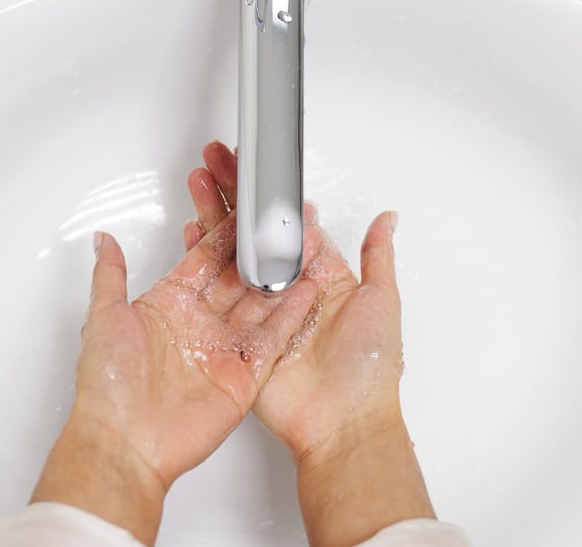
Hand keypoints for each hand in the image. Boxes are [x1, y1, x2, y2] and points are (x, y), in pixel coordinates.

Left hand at [32, 212, 318, 546]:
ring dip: (282, 276)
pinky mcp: (243, 377)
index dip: (226, 233)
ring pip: (261, 303)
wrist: (123, 445)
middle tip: (283, 223)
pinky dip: (292, 315)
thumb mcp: (104, 316)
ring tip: (305, 247)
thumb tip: (103, 240)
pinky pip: (273, 339)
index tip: (245, 207)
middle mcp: (199, 324)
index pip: (205, 258)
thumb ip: (110, 274)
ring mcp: (223, 350)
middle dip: (262, 250)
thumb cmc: (108, 388)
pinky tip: (307, 290)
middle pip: (238, 277)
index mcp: (169, 305)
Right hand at [185, 142, 435, 546]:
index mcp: (320, 275)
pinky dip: (202, 258)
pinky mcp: (238, 331)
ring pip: (231, 250)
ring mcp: (260, 307)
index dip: (270, 194)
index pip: (289, 223)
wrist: (343, 423)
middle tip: (220, 159)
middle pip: (255, 229)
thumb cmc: (369, 369)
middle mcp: (288, 287)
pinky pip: (216, 289)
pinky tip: (192, 230)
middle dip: (236, 192)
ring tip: (201, 180)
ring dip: (215, 214)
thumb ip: (377, 256)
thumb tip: (388, 218)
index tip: (256, 164)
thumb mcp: (382, 300)